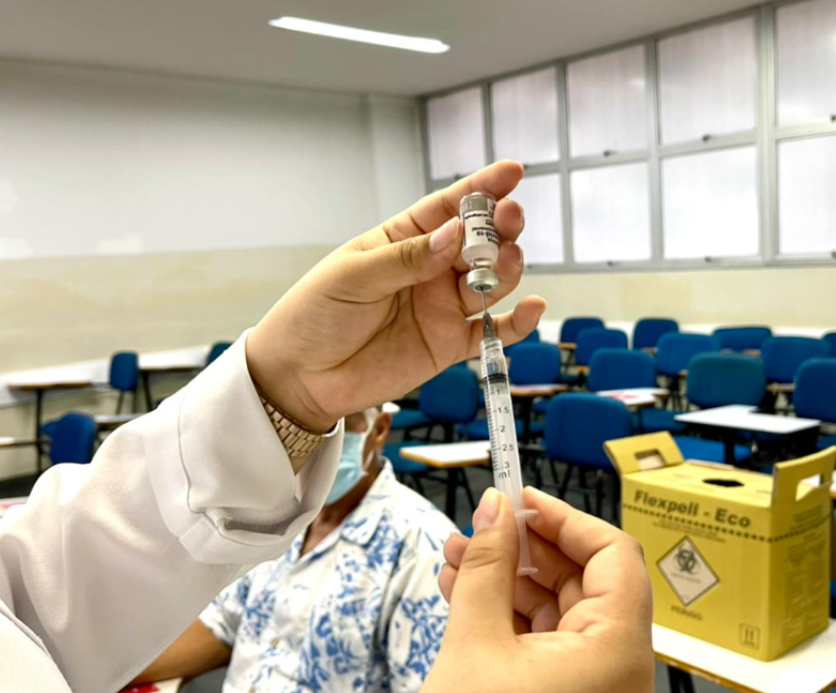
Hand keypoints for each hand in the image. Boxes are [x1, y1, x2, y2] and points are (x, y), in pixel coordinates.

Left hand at [247, 160, 545, 431]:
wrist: (301, 376)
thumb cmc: (316, 315)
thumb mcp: (354, 278)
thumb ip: (406, 259)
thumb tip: (454, 234)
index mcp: (404, 239)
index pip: (448, 207)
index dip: (482, 189)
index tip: (512, 172)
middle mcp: (430, 269)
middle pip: (478, 243)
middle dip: (498, 229)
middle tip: (509, 221)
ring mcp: (443, 307)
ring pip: (491, 282)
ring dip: (506, 270)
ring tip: (508, 263)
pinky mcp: (449, 345)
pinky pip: (492, 332)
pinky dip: (516, 323)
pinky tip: (534, 308)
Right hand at [402, 488, 657, 692]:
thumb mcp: (473, 644)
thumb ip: (490, 566)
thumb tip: (497, 510)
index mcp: (618, 656)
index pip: (615, 556)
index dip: (567, 519)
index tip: (523, 499)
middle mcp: (622, 680)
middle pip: (588, 584)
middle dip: (529, 550)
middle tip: (483, 528)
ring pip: (564, 617)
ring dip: (513, 584)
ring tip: (461, 562)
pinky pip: (552, 652)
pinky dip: (514, 622)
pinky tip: (469, 598)